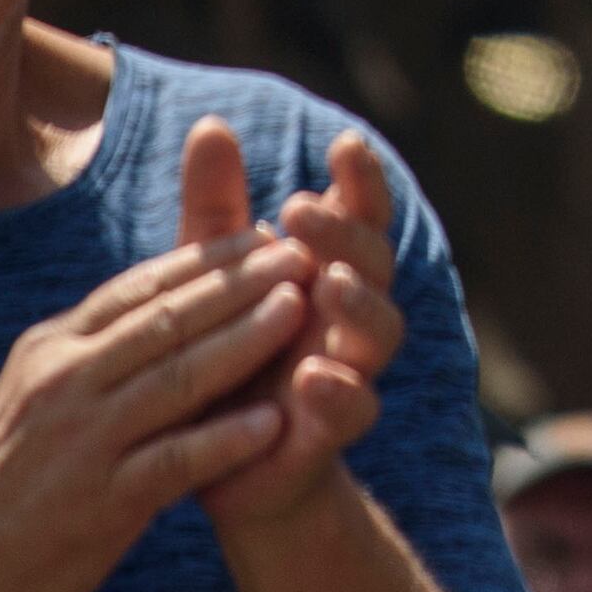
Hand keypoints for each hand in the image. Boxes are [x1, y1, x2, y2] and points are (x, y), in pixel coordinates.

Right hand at [0, 213, 315, 591]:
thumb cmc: (9, 476)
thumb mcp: (37, 391)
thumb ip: (95, 348)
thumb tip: (162, 293)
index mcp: (53, 350)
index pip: (141, 287)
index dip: (208, 258)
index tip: (265, 233)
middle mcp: (65, 383)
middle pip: (168, 318)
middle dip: (241, 282)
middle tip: (302, 253)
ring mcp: (83, 441)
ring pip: (178, 375)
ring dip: (245, 339)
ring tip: (300, 310)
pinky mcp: (101, 501)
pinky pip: (175, 460)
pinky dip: (226, 438)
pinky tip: (275, 421)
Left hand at [186, 122, 411, 530]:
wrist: (224, 469)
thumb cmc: (226, 361)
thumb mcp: (215, 282)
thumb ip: (218, 211)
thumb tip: (210, 122)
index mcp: (326, 275)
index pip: (360, 217)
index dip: (361, 182)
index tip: (343, 145)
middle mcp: (347, 320)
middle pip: (375, 264)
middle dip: (347, 234)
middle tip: (302, 210)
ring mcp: (346, 374)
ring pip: (381, 333)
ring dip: (360, 304)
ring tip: (327, 282)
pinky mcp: (326, 435)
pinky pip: (354, 411)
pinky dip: (341, 393)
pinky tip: (315, 375)